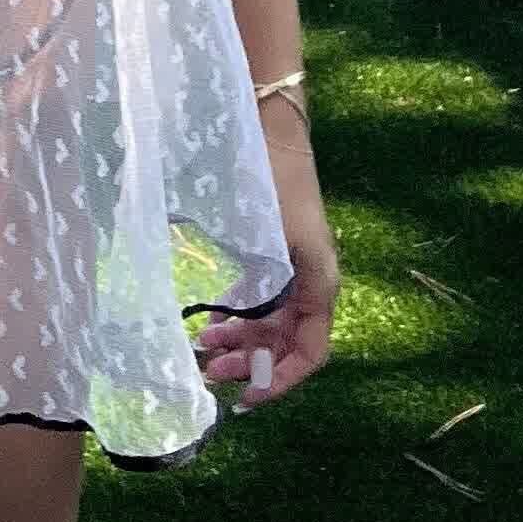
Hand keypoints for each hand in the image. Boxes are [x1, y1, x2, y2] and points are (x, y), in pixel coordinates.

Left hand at [194, 107, 336, 413]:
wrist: (269, 126)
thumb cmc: (269, 181)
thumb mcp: (268, 242)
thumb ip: (258, 293)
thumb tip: (234, 338)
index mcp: (320, 283)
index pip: (310, 352)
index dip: (280, 381)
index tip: (245, 395)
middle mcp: (312, 282)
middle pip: (286, 343)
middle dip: (250, 363)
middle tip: (207, 369)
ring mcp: (294, 269)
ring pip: (271, 324)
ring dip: (241, 342)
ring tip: (202, 347)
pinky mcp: (276, 255)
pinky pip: (262, 300)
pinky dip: (239, 315)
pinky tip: (212, 319)